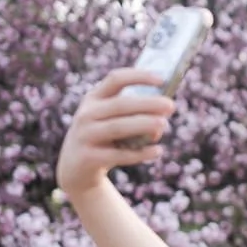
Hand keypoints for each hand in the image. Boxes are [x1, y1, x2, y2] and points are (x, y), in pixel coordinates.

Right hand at [56, 69, 174, 197]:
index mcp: (94, 98)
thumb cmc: (103, 139)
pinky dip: (140, 153)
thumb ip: (132, 113)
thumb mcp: (110, 120)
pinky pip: (118, 154)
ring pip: (118, 127)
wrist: (75, 169)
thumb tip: (164, 113)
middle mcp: (86, 114)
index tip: (161, 79)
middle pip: (120, 104)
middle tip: (171, 105)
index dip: (139, 76)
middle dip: (147, 103)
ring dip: (143, 124)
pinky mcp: (88, 158)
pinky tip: (158, 151)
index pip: (116, 79)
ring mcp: (85, 136)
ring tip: (164, 124)